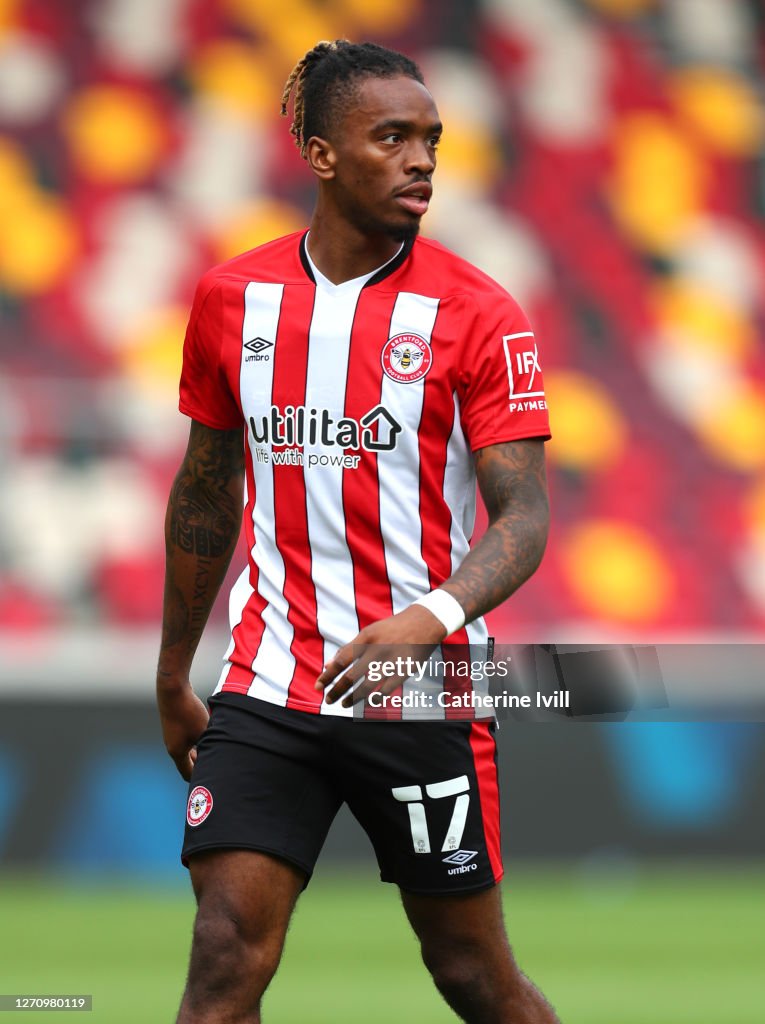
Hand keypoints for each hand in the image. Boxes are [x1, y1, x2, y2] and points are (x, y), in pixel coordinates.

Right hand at [157, 683, 209, 780]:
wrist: (173, 690)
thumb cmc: (189, 712)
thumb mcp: (204, 731)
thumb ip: (211, 744)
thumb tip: (222, 751)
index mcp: (177, 752)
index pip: (187, 773)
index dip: (199, 779)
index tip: (211, 782)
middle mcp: (171, 744)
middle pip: (187, 762)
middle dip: (200, 766)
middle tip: (216, 769)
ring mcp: (172, 733)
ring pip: (187, 749)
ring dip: (199, 751)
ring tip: (214, 751)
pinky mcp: (174, 722)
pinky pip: (186, 737)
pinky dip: (196, 739)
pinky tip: (207, 733)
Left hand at [315, 604, 447, 707]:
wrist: (423, 622)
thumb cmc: (390, 629)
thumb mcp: (369, 633)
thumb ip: (348, 648)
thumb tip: (328, 665)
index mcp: (366, 637)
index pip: (341, 660)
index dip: (328, 675)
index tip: (318, 686)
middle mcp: (377, 649)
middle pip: (351, 676)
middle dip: (336, 690)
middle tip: (328, 700)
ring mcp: (391, 661)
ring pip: (367, 686)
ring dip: (352, 698)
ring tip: (343, 704)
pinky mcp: (404, 670)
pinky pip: (386, 690)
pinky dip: (375, 698)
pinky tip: (368, 701)